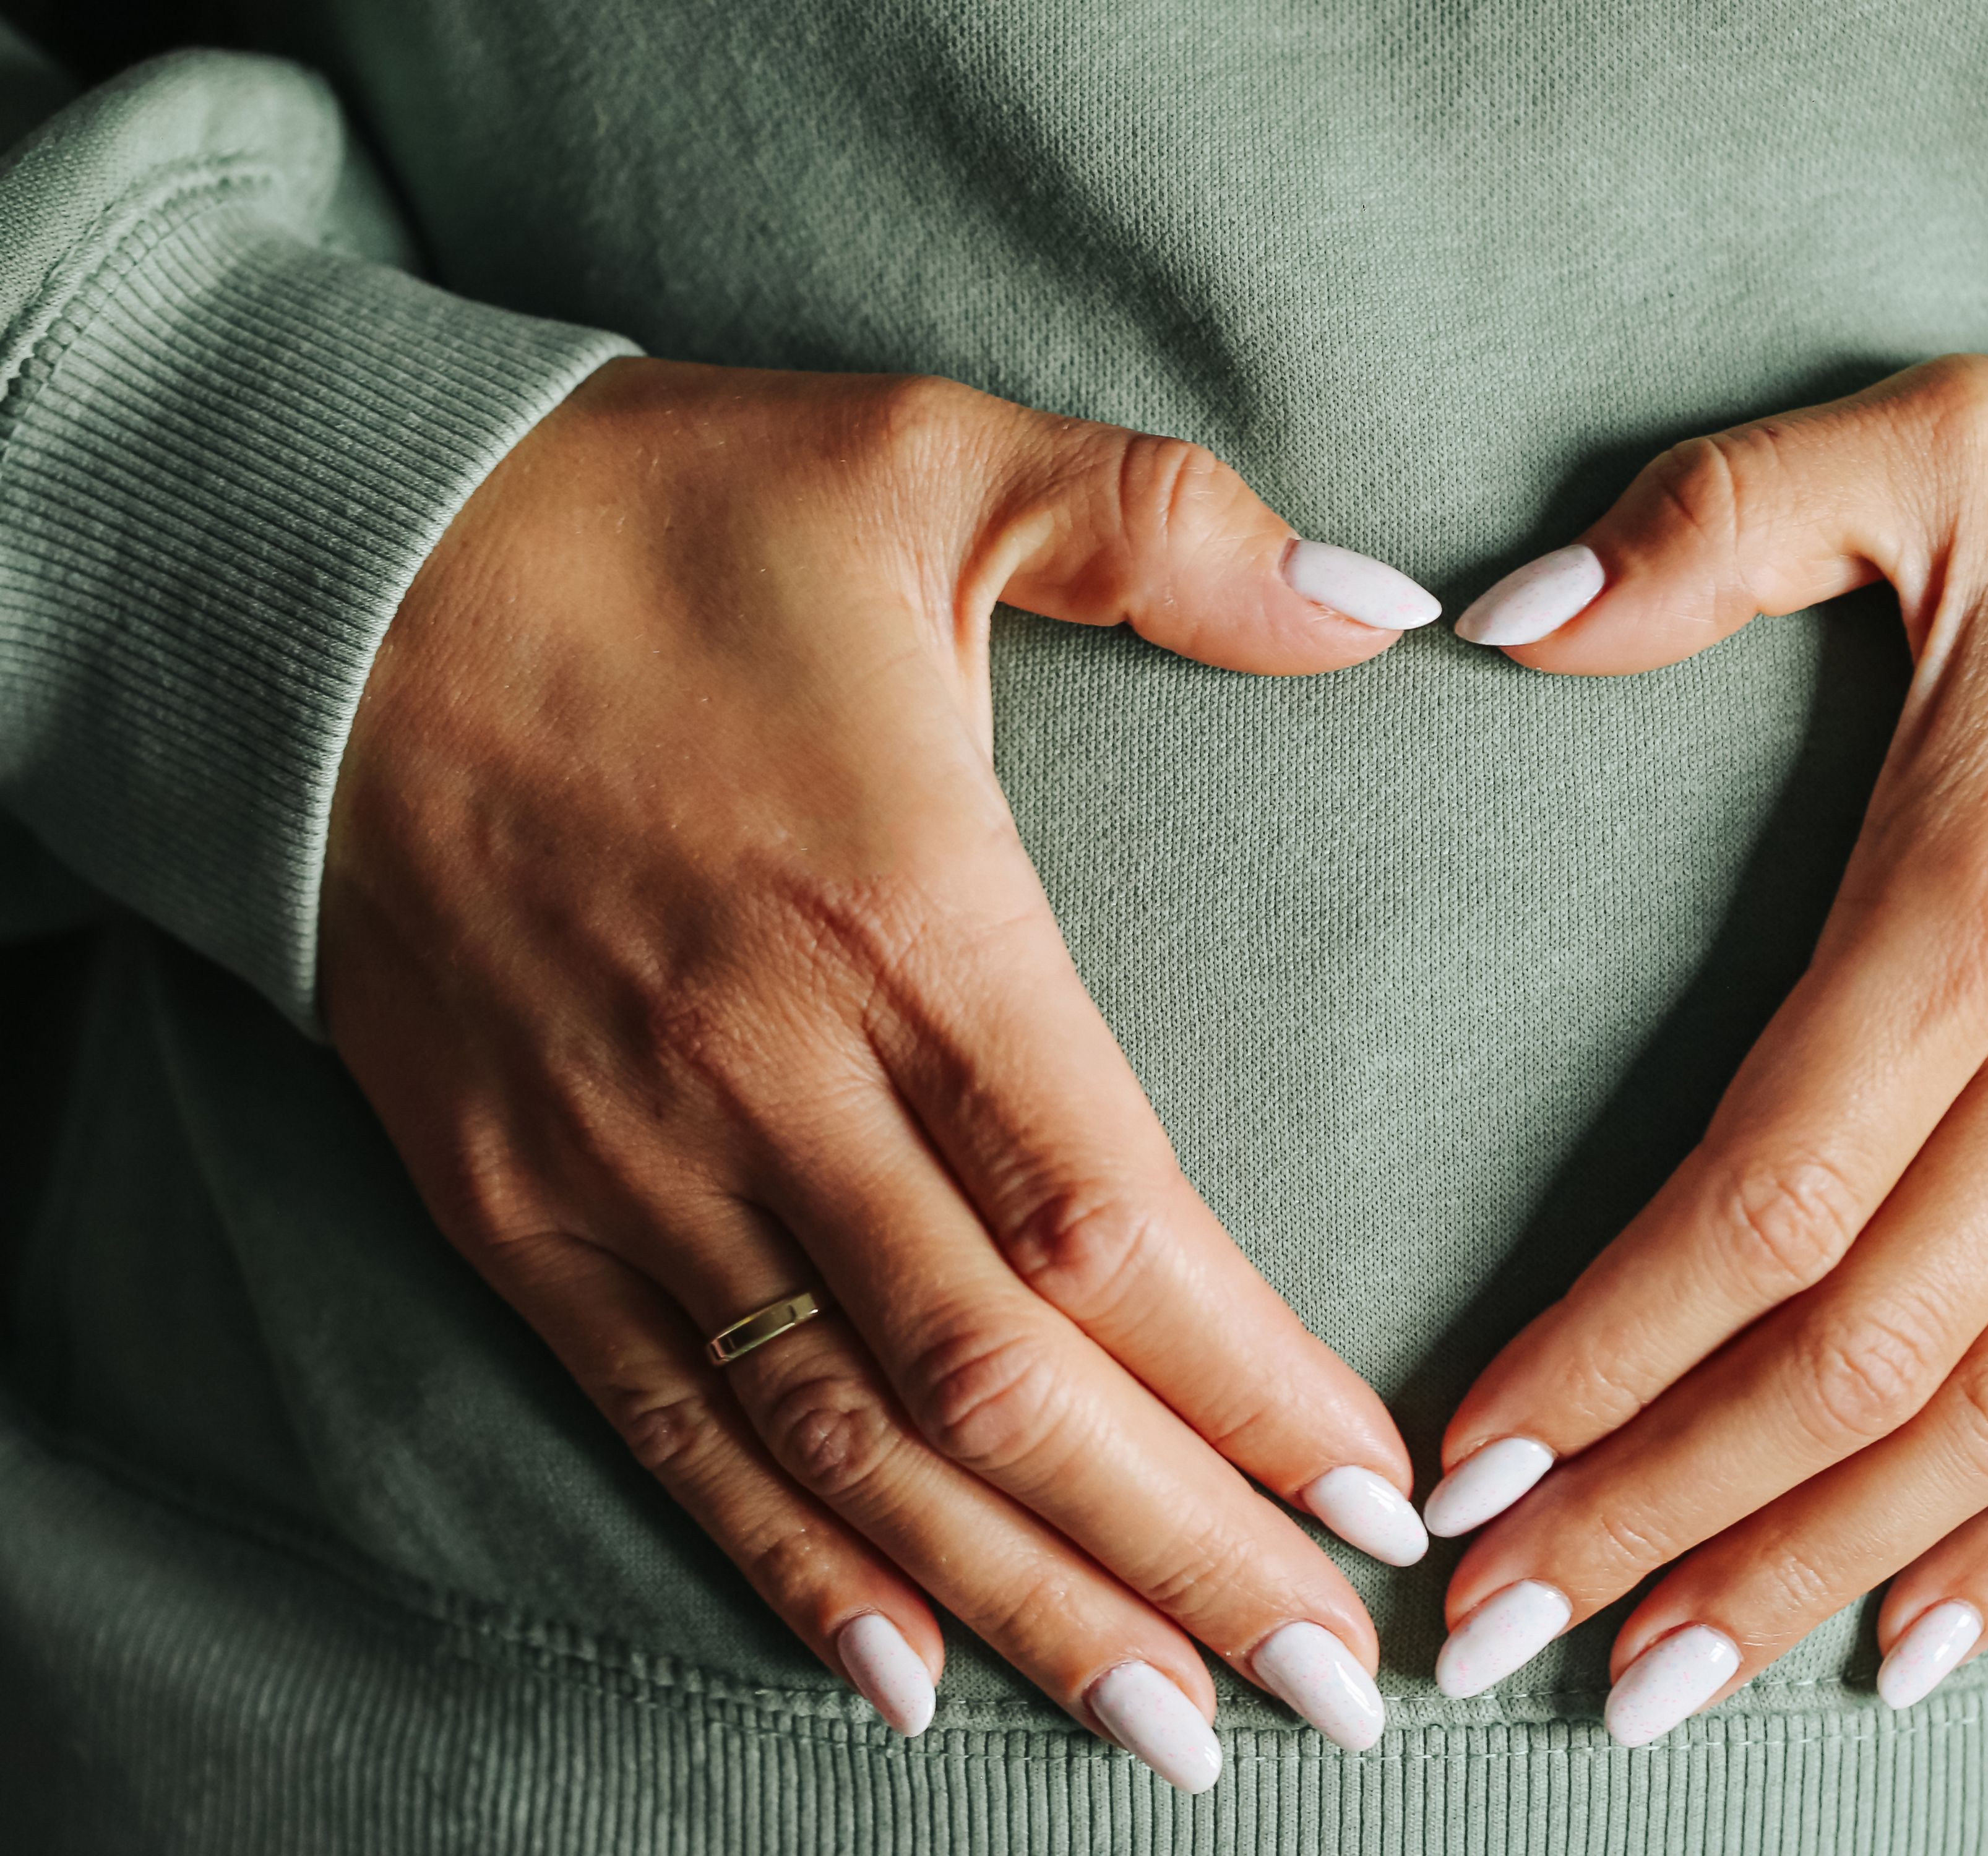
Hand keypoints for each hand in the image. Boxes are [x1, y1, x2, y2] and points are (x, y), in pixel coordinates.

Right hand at [321, 358, 1443, 1785]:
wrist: (316, 566)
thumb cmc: (650, 515)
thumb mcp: (932, 458)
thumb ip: (1176, 532)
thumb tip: (1391, 606)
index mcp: (901, 911)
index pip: (1110, 1219)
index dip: (1255, 1386)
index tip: (1384, 1498)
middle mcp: (766, 1074)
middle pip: (1004, 1382)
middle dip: (1183, 1552)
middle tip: (1335, 1690)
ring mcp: (627, 1160)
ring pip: (849, 1445)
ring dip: (1024, 1603)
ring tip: (1169, 1731)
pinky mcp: (515, 1202)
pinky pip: (663, 1423)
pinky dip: (784, 1564)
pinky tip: (902, 1675)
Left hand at [1421, 339, 1987, 1739]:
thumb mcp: (1949, 443)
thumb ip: (1709, 526)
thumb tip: (1499, 611)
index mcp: (1974, 912)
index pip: (1750, 1207)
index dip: (1597, 1359)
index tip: (1469, 1466)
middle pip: (1841, 1360)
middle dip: (1654, 1511)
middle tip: (1498, 1629)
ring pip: (1987, 1421)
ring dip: (1807, 1563)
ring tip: (1661, 1676)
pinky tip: (1919, 1642)